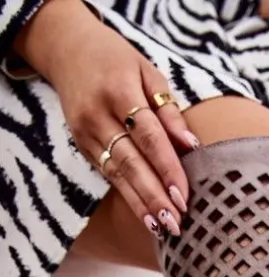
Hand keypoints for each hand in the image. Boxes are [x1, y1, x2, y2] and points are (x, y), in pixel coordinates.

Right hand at [14, 0, 197, 239]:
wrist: (67, 48)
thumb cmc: (118, 60)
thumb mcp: (148, 72)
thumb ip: (169, 110)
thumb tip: (192, 146)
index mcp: (120, 90)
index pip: (148, 136)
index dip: (166, 168)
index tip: (184, 195)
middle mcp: (98, 114)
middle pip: (131, 162)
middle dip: (154, 195)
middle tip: (177, 223)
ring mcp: (85, 132)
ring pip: (117, 175)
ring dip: (142, 205)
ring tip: (164, 229)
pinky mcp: (81, 145)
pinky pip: (108, 175)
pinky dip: (128, 197)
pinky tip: (146, 216)